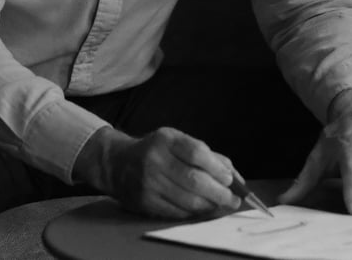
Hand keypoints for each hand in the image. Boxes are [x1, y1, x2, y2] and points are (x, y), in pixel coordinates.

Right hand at [74, 125, 240, 218]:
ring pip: (187, 200)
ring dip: (209, 205)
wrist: (118, 163)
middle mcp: (155, 160)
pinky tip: (201, 209)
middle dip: (218, 192)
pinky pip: (176, 212)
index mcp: (166, 139)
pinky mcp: (145, 202)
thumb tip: (233, 174)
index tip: (229, 179)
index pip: (196, 153)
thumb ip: (205, 154)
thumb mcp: (177, 141)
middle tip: (233, 199)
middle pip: (194, 180)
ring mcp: (148, 182)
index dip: (216, 168)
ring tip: (220, 205)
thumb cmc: (156, 150)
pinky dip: (193, 213)